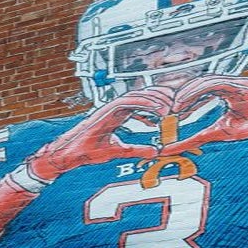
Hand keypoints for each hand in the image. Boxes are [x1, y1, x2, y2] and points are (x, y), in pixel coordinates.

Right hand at [27, 86, 177, 182]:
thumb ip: (137, 150)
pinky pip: (128, 103)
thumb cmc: (90, 150)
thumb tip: (155, 152)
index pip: (140, 101)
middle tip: (176, 104)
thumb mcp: (120, 151)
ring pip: (136, 95)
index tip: (171, 108)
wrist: (71, 153)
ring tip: (170, 108)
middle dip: (159, 96)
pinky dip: (145, 105)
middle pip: (140, 93)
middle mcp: (114, 108)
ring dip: (155, 99)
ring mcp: (109, 108)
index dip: (156, 101)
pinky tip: (159, 113)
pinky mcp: (106, 111)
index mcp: (117, 113)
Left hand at [154, 75, 247, 156]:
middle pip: (187, 85)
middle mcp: (221, 83)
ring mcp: (230, 81)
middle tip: (149, 110)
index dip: (170, 103)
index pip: (188, 94)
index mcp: (219, 92)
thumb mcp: (226, 130)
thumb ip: (202, 134)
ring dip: (179, 97)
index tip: (153, 116)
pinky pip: (210, 85)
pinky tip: (180, 106)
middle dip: (167, 97)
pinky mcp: (237, 83)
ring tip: (165, 110)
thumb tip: (179, 145)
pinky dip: (193, 95)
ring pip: (196, 84)